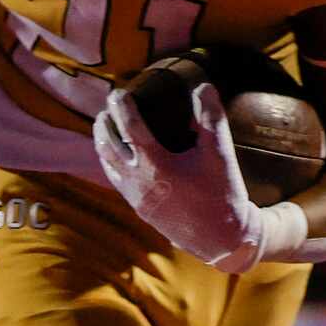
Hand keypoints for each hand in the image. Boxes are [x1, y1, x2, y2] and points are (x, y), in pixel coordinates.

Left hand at [93, 82, 304, 272]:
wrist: (221, 238)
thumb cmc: (222, 195)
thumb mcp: (220, 154)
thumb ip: (211, 118)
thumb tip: (204, 86)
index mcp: (156, 165)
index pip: (130, 127)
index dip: (122, 106)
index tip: (119, 92)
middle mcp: (138, 181)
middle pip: (108, 144)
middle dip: (104, 122)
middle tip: (108, 107)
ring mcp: (135, 197)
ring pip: (107, 164)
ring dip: (102, 142)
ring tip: (105, 127)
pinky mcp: (139, 209)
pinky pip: (116, 180)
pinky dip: (111, 163)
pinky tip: (118, 157)